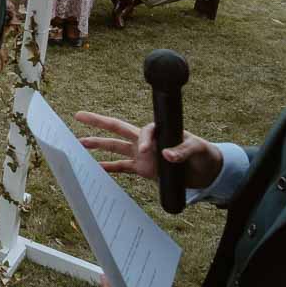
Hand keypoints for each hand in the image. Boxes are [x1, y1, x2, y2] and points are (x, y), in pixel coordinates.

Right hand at [74, 111, 222, 189]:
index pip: (144, 132)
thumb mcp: (197, 149)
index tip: (146, 152)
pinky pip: (122, 167)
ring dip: (98, 144)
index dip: (144, 141)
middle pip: (117, 129)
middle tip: (79, 115)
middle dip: (98, 122)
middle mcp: (146, 141)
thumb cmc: (203, 154)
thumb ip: (182, 151)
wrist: (206, 171)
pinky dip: (109, 168)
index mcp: (158, 132)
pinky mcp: (143, 168)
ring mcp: (142, 155)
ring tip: (79, 142)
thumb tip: (166, 155)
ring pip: (115, 147)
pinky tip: (96, 168)